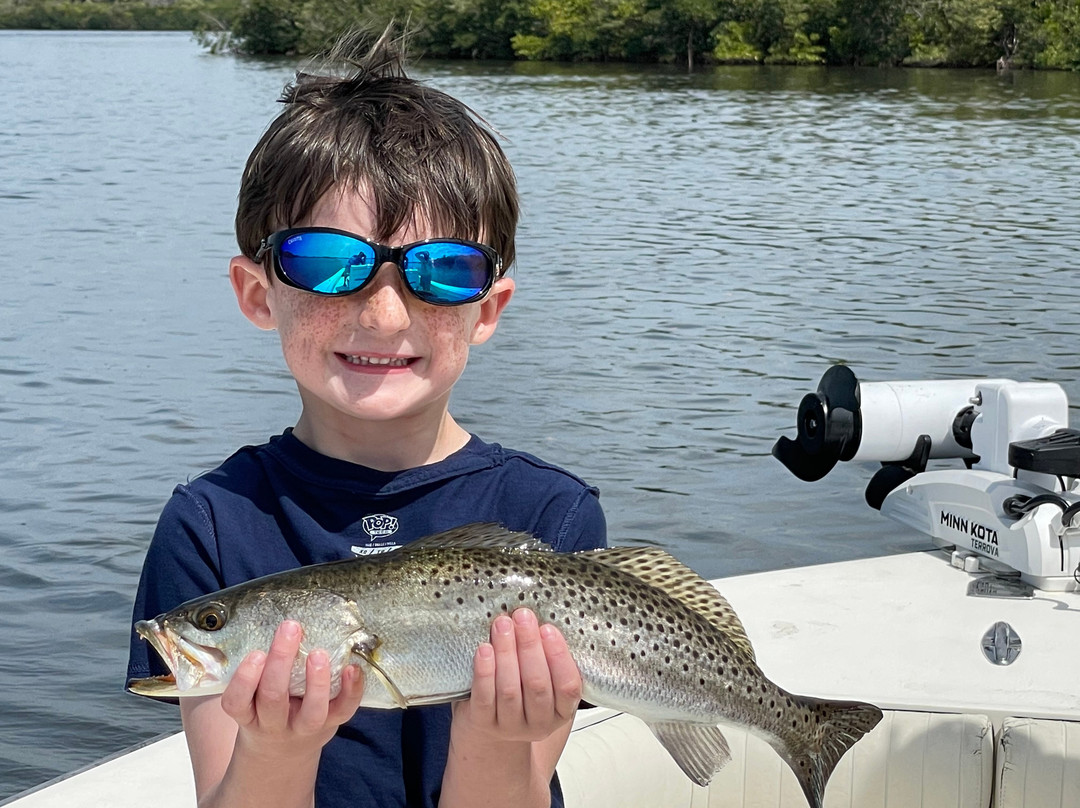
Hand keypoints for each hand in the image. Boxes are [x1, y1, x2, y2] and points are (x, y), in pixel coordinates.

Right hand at [220, 620, 364, 757]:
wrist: (282, 753)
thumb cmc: (263, 710)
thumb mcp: (250, 698)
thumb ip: (255, 669)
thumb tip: (263, 619)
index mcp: (248, 715)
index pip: (237, 702)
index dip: (244, 680)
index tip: (256, 653)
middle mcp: (273, 724)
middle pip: (273, 698)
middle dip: (281, 662)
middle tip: (290, 629)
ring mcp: (303, 728)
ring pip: (311, 712)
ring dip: (317, 682)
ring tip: (318, 653)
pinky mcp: (330, 725)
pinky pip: (343, 711)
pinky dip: (351, 690)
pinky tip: (353, 667)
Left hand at [452, 608, 581, 743]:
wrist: (491, 731)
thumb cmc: (521, 695)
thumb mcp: (544, 681)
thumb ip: (547, 658)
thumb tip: (538, 620)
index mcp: (562, 710)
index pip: (568, 686)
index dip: (559, 656)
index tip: (548, 628)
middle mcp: (539, 722)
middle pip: (537, 685)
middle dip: (530, 646)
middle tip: (522, 617)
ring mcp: (511, 726)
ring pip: (510, 689)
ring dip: (506, 652)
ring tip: (503, 625)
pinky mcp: (484, 724)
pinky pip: (485, 697)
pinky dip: (485, 671)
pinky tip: (484, 649)